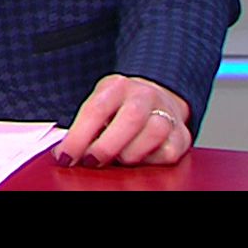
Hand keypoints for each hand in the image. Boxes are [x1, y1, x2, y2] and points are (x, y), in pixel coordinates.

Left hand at [56, 74, 191, 167]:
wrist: (157, 97)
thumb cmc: (119, 107)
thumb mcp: (100, 104)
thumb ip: (86, 126)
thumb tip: (66, 152)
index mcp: (117, 86)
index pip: (95, 109)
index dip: (78, 136)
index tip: (65, 156)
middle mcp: (144, 95)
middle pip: (130, 119)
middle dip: (107, 146)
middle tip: (91, 161)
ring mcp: (167, 113)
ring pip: (154, 134)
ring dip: (131, 153)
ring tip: (118, 159)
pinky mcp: (182, 135)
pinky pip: (168, 152)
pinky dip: (151, 161)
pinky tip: (140, 158)